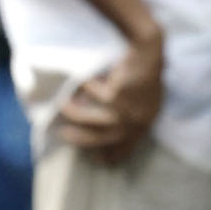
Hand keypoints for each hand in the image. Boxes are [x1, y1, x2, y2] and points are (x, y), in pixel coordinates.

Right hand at [50, 37, 166, 160]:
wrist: (148, 49)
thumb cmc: (145, 71)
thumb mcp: (145, 99)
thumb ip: (131, 113)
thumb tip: (105, 126)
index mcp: (146, 122)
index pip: (127, 147)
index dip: (112, 155)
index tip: (98, 160)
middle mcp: (137, 119)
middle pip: (104, 138)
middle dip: (82, 139)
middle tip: (64, 134)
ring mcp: (127, 109)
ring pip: (92, 118)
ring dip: (74, 112)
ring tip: (63, 105)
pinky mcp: (116, 94)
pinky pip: (92, 94)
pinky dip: (85, 85)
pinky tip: (80, 78)